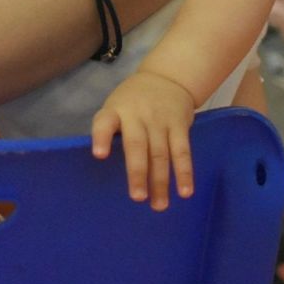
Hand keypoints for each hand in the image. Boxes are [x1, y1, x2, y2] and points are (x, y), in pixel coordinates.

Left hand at [91, 70, 196, 210]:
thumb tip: (108, 169)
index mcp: (115, 111)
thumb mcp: (117, 107)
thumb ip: (113, 131)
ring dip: (161, 181)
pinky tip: (184, 191)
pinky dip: (184, 172)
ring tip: (159, 205)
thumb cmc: (133, 101)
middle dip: (137, 172)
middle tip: (137, 198)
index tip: (99, 155)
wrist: (166, 77)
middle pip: (136, 145)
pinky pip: (182, 151)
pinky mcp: (179, 124)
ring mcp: (160, 119)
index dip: (101, 137)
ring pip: (160, 153)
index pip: (104, 122)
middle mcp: (137, 115)